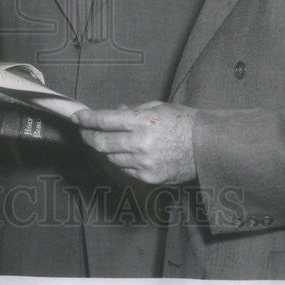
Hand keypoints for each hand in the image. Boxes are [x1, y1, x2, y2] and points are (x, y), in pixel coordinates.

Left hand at [72, 101, 196, 184]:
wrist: (207, 146)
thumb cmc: (183, 121)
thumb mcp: (156, 106)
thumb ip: (131, 110)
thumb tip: (114, 112)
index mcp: (141, 122)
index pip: (104, 121)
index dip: (87, 119)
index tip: (77, 117)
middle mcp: (139, 144)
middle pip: (101, 143)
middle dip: (88, 136)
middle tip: (83, 131)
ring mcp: (144, 163)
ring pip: (111, 158)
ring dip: (105, 149)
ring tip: (105, 141)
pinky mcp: (149, 178)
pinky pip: (125, 170)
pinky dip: (120, 161)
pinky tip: (124, 153)